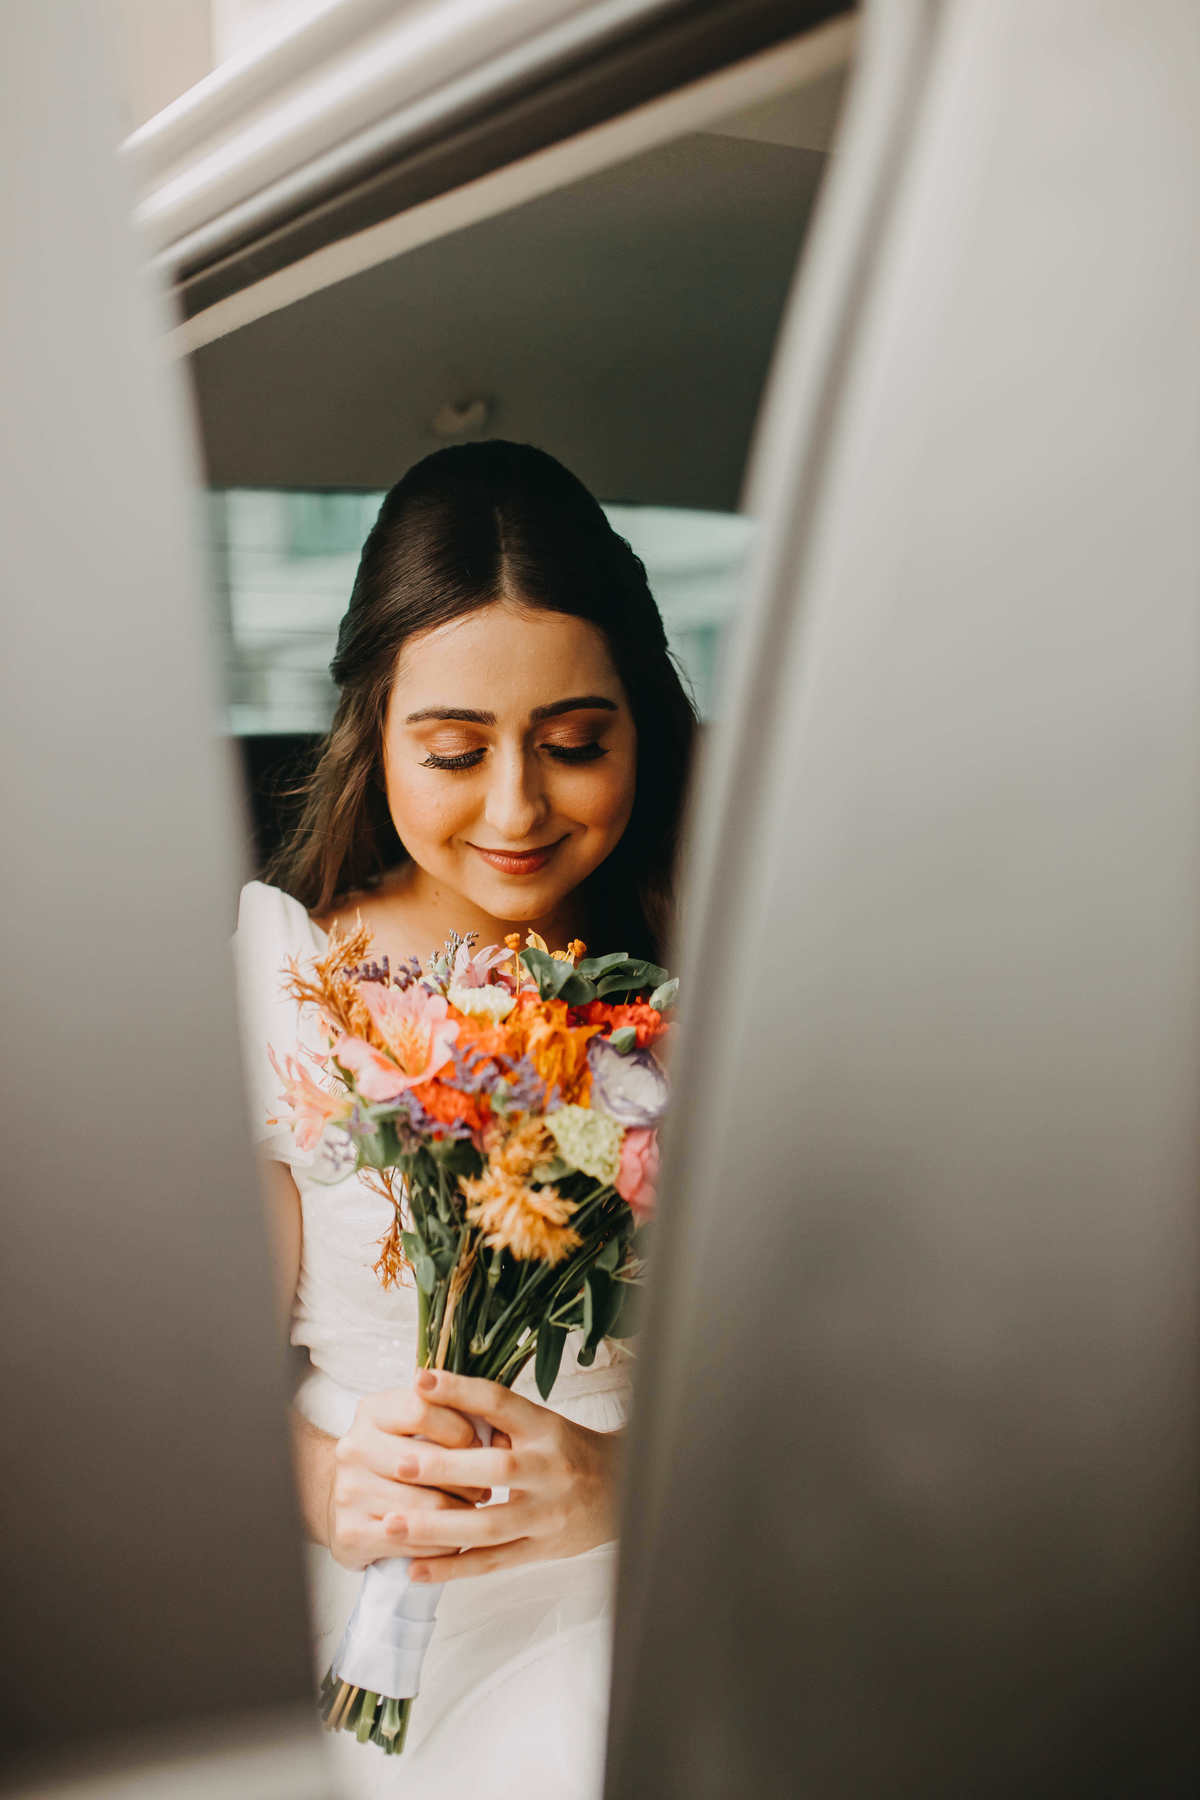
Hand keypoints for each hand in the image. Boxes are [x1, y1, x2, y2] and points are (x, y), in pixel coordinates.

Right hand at [327, 1385, 491, 1570]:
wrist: (339, 1496)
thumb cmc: (393, 1458)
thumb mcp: (412, 1426)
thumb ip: (450, 1419)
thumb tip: (501, 1438)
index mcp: (372, 1412)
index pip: (423, 1409)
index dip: (460, 1428)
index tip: (477, 1445)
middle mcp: (354, 1447)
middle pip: (430, 1464)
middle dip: (468, 1479)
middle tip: (484, 1489)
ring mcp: (349, 1491)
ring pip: (428, 1507)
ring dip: (460, 1515)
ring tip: (471, 1514)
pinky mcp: (351, 1533)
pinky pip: (415, 1543)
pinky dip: (442, 1545)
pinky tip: (451, 1540)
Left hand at [378, 1367, 622, 1583]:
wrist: (625, 1491)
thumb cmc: (569, 1451)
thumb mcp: (541, 1423)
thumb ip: (496, 1418)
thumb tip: (432, 1398)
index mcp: (546, 1428)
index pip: (501, 1403)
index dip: (461, 1390)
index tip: (420, 1381)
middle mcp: (549, 1469)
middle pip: (498, 1469)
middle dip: (447, 1467)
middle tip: (400, 1464)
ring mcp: (546, 1514)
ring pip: (490, 1525)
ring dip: (438, 1527)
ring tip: (392, 1525)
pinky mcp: (541, 1549)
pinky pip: (493, 1562)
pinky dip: (454, 1567)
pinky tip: (417, 1569)